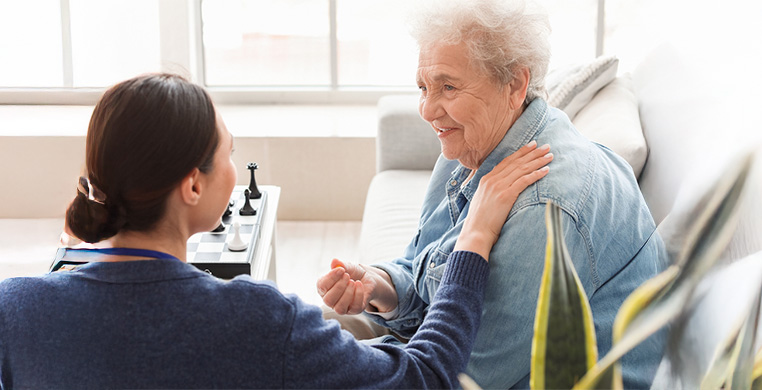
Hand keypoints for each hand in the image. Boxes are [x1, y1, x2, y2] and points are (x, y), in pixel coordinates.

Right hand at [317, 259, 396, 314]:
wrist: (368, 279)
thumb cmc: (353, 273)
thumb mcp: (348, 267)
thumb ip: (341, 264)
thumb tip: (335, 261)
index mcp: (325, 288)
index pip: (321, 287)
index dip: (330, 278)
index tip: (341, 269)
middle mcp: (331, 300)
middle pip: (328, 300)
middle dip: (338, 287)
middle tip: (347, 276)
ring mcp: (342, 307)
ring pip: (339, 308)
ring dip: (347, 293)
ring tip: (353, 281)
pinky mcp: (354, 310)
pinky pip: (354, 308)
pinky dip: (357, 295)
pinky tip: (359, 284)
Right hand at [455, 141, 552, 259]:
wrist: (476, 232)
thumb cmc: (480, 221)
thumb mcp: (483, 200)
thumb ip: (491, 190)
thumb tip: (501, 189)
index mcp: (486, 179)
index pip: (506, 161)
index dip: (520, 153)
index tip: (531, 146)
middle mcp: (492, 180)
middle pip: (516, 162)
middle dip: (532, 153)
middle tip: (546, 146)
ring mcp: (498, 186)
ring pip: (522, 169)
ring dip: (537, 161)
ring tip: (549, 156)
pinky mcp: (506, 195)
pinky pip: (524, 180)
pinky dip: (536, 174)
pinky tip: (546, 170)